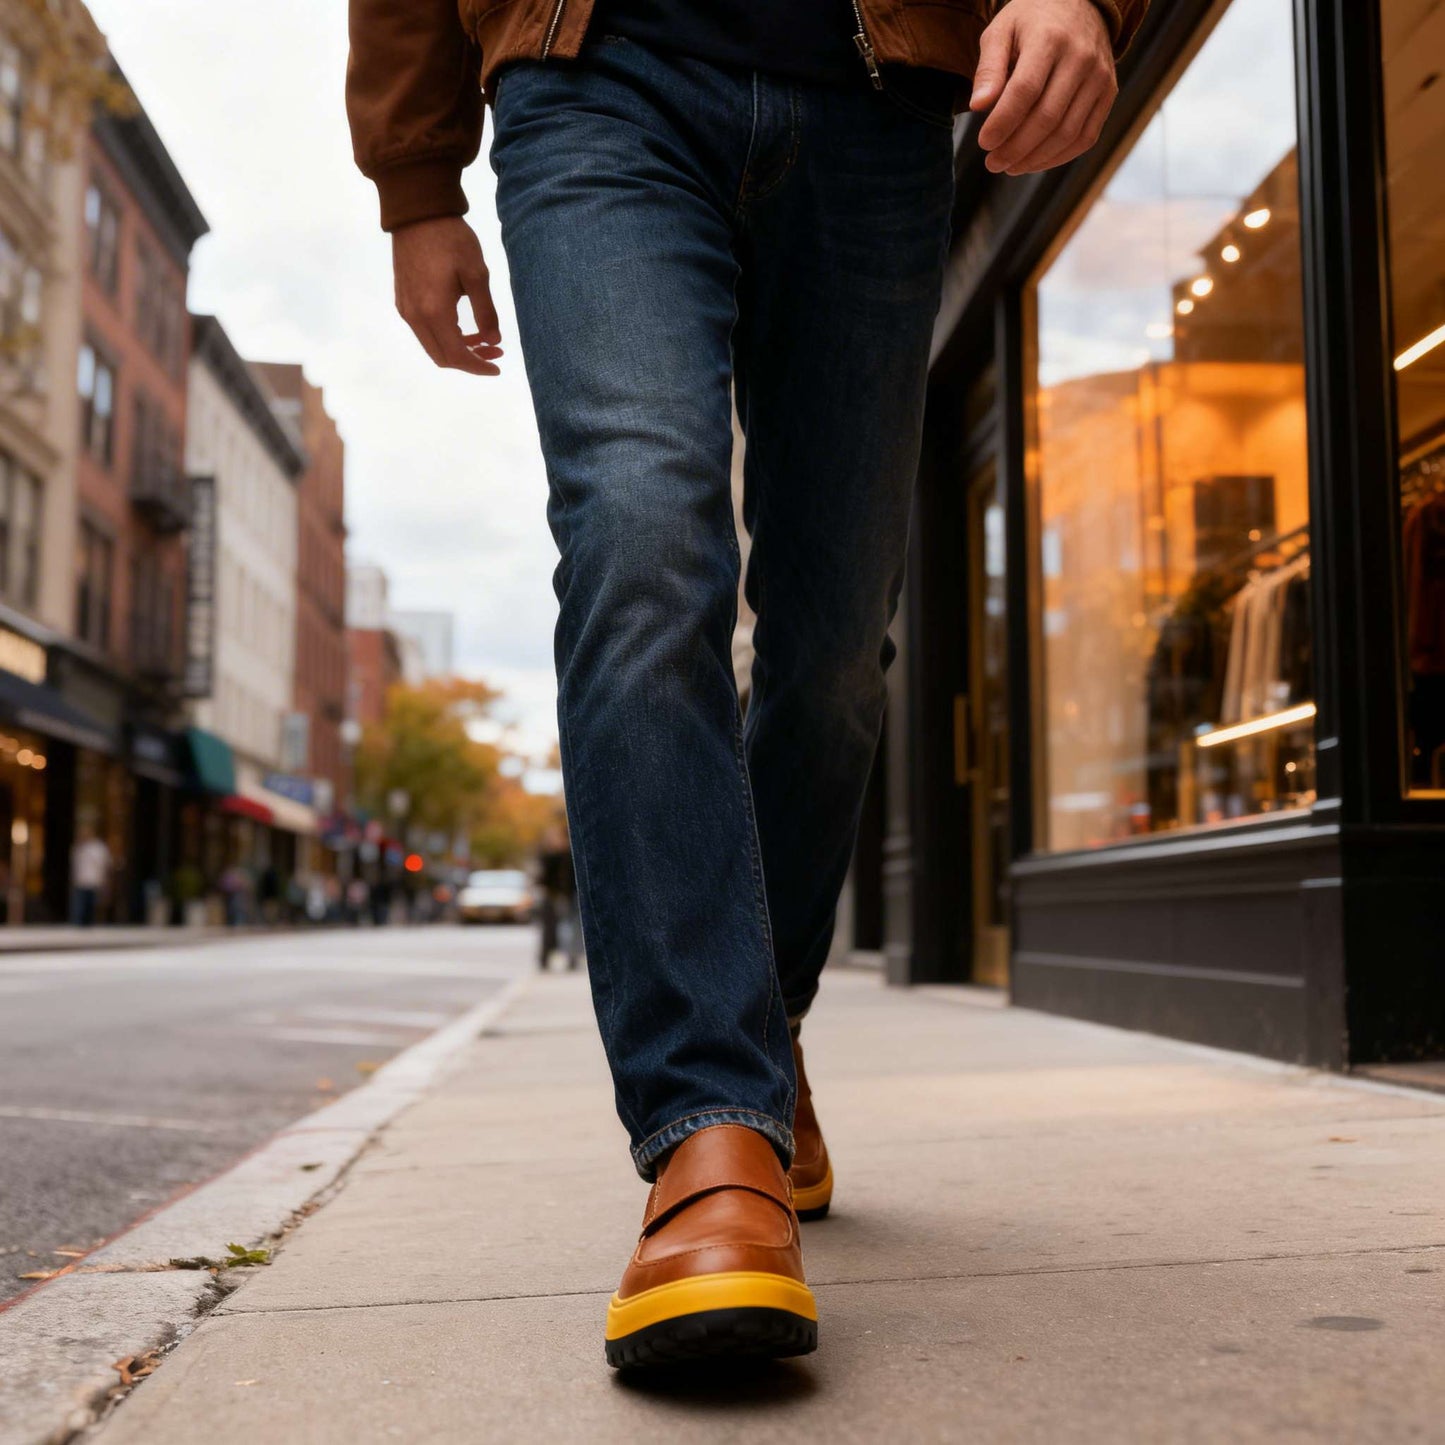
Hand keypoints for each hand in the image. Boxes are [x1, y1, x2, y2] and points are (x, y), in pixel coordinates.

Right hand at [392, 217, 503, 374]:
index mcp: (434, 312)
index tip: (498, 367)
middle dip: (470, 361)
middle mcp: (415, 316)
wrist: (417, 213)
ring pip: (433, 346)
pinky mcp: (403, 300)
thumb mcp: (477, 274)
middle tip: (495, 352)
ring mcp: (406, 309)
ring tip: (484, 339)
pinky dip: (445, 337)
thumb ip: (486, 312)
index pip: (457, 356)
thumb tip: (494, 341)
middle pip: (443, 357)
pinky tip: (463, 327)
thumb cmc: (451, 239)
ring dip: (458, 349)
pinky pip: (424, 331)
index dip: (478, 367)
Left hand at [970, 0, 1117, 176]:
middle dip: (1015, 148)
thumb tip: (978, 105)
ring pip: (1067, 133)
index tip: (984, 143)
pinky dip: (1059, 157)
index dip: (1003, 123)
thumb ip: (988, 68)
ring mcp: (1099, 76)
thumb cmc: (1031, 22)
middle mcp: (1080, 57)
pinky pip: (1086, 136)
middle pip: (1047, 117)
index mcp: (1049, 39)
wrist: (1080, 4)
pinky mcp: (1108, 92)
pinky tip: (1035, 162)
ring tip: (1010, 166)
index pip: (1025, 91)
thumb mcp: (1001, 31)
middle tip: (992, 163)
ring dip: (1035, 159)